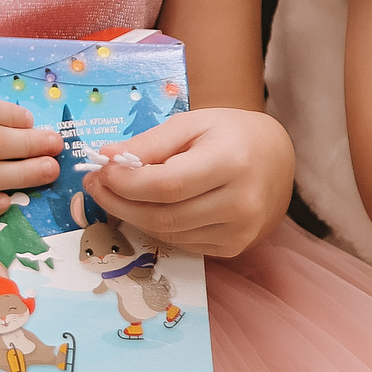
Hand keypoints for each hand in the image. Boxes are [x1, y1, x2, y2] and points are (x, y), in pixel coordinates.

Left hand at [84, 106, 294, 257]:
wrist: (276, 156)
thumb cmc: (230, 134)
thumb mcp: (190, 124)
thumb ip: (149, 143)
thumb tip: (107, 158)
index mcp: (231, 164)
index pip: (168, 186)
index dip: (126, 183)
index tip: (100, 170)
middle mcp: (241, 204)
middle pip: (164, 216)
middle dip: (119, 203)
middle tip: (95, 184)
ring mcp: (240, 231)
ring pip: (169, 234)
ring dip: (131, 216)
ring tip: (112, 193)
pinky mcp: (234, 247)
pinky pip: (182, 243)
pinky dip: (155, 227)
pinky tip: (144, 207)